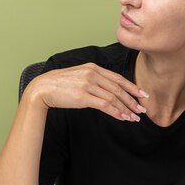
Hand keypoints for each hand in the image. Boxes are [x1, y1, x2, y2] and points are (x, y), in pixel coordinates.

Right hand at [23, 63, 147, 121]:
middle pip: (119, 88)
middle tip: (142, 109)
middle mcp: (93, 74)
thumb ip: (93, 80)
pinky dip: (116, 112)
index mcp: (93, 67)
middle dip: (132, 100)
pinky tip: (123, 117)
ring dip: (126, 109)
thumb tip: (107, 91)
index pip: (118, 78)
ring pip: (114, 97)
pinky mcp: (83, 96)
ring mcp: (88, 84)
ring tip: (134, 117)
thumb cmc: (59, 85)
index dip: (132, 87)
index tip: (142, 95)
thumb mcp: (79, 76)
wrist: (42, 88)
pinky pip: (105, 105)